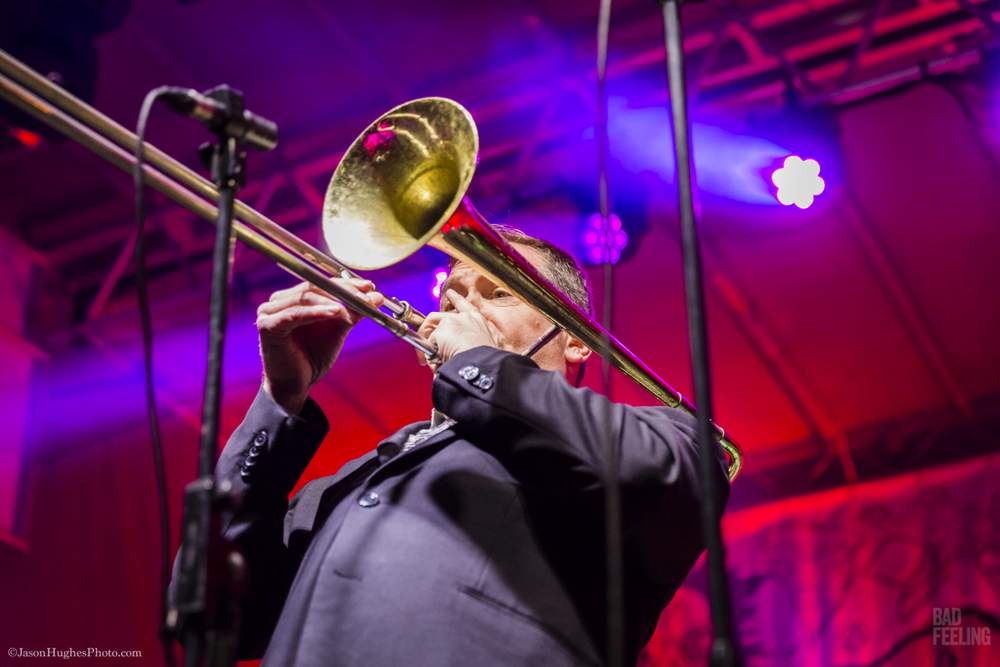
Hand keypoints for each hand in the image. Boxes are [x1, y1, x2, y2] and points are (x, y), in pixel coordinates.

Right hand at [256, 279, 383, 412]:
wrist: (296, 385)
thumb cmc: (313, 356)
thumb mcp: (337, 329)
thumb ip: (352, 312)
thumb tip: (375, 297)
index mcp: (293, 298)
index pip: (321, 282)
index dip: (346, 283)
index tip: (369, 287)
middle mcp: (278, 301)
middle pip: (314, 286)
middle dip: (343, 291)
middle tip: (366, 298)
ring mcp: (269, 312)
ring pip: (306, 297)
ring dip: (333, 301)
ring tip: (355, 307)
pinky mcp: (268, 326)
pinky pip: (295, 314)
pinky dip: (316, 312)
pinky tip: (335, 312)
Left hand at [416, 289, 506, 368]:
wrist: (482, 365)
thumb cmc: (483, 363)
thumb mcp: (481, 350)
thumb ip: (467, 346)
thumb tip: (449, 353)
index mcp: (478, 321)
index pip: (464, 305)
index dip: (456, 299)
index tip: (450, 293)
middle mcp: (464, 318)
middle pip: (438, 318)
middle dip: (427, 332)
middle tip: (424, 349)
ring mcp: (452, 321)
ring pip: (431, 333)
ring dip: (427, 347)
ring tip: (431, 362)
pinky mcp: (441, 330)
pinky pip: (427, 344)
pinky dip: (428, 355)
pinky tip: (434, 363)